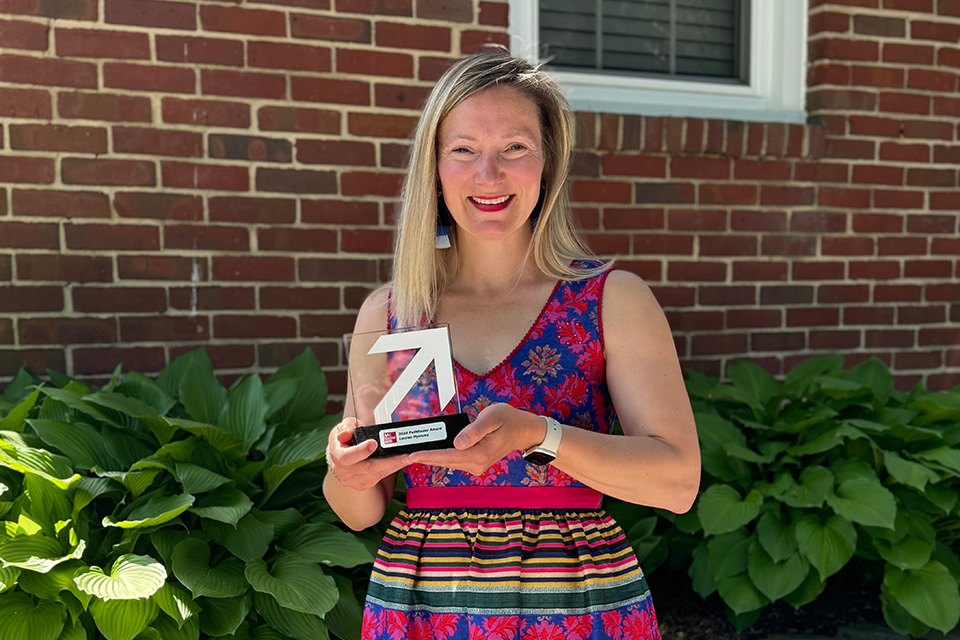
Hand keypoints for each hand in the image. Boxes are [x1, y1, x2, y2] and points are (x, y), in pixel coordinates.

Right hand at [326, 417, 408, 491]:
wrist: (341, 455)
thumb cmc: (346, 438)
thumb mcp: (345, 426)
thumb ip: (346, 427)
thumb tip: (345, 435)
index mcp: (336, 455)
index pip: (347, 457)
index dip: (361, 451)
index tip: (374, 443)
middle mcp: (343, 471)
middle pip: (368, 468)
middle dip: (389, 461)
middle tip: (405, 455)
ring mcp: (353, 480)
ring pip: (377, 474)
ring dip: (395, 466)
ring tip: (409, 458)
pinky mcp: (363, 484)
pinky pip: (380, 477)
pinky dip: (392, 469)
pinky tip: (402, 462)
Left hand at [408, 403, 542, 475]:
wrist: (524, 430)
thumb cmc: (509, 420)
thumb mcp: (491, 418)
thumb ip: (474, 431)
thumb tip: (457, 443)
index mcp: (479, 454)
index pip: (447, 456)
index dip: (427, 455)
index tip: (411, 455)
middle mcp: (476, 464)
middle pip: (444, 461)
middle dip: (423, 458)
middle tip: (402, 456)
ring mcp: (476, 465)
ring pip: (447, 462)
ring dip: (430, 458)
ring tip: (410, 454)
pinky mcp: (475, 462)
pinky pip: (453, 460)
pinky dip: (440, 457)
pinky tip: (428, 453)